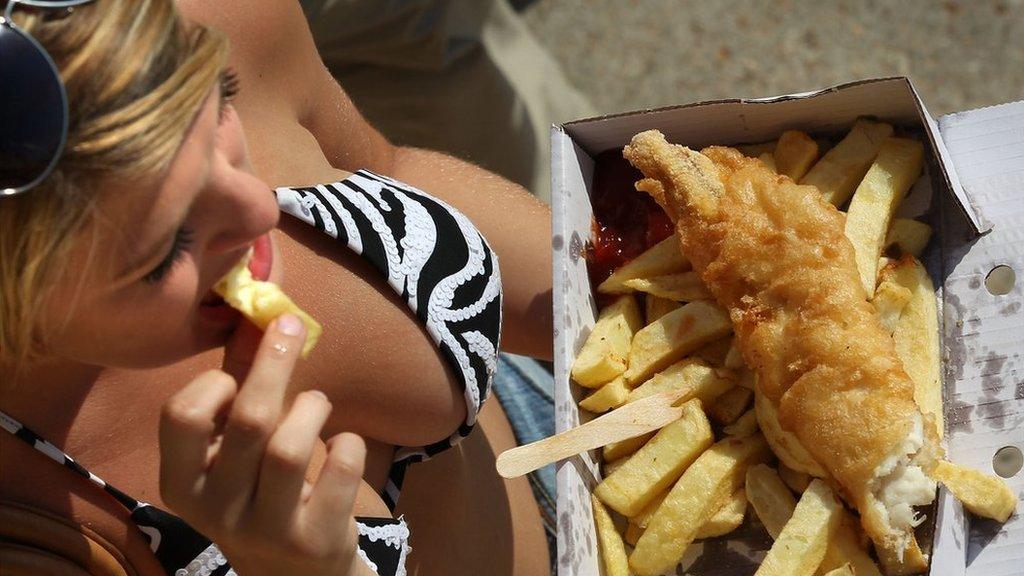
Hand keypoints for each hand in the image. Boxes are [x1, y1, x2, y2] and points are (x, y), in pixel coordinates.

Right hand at [159, 314, 371, 575]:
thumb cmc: (258, 493)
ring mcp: (266, 530)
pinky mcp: (315, 540)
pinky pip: (340, 469)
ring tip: (317, 405)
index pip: (181, 415)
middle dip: (274, 362)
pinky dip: (349, 443)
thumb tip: (258, 313)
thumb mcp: (231, 456)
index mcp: (182, 484)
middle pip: (249, 419)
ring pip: (291, 447)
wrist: (291, 574)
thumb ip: (236, 392)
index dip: (215, 384)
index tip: (235, 380)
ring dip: (312, 407)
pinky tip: (344, 445)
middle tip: (292, 328)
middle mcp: (216, 511)